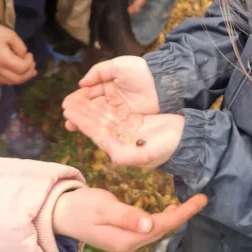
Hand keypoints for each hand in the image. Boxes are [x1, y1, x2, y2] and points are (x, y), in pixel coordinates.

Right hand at [0, 23, 36, 84]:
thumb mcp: (10, 35)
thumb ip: (20, 47)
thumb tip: (23, 56)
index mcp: (4, 61)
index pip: (23, 68)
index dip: (30, 62)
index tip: (30, 54)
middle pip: (18, 79)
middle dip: (29, 73)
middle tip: (34, 67)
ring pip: (10, 82)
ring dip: (21, 78)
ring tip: (29, 73)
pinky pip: (1, 81)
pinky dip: (11, 79)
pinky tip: (15, 75)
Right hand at [52, 186, 205, 251]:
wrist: (59, 215)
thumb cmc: (80, 207)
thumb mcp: (104, 208)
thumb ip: (127, 217)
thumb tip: (150, 226)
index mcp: (126, 240)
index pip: (162, 226)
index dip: (183, 213)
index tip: (200, 200)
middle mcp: (129, 245)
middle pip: (163, 230)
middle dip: (183, 215)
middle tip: (201, 199)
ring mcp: (126, 243)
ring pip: (157, 230)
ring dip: (174, 217)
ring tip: (191, 204)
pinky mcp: (123, 236)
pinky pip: (148, 229)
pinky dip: (162, 219)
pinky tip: (168, 210)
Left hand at [63, 85, 184, 167]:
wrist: (185, 139)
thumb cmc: (166, 149)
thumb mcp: (143, 155)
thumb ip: (121, 153)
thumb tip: (103, 144)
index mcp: (119, 148)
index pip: (96, 133)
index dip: (82, 123)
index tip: (68, 113)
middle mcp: (121, 139)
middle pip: (97, 124)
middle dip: (82, 113)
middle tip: (65, 103)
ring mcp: (128, 129)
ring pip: (104, 116)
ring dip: (90, 107)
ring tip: (75, 98)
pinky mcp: (135, 120)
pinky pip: (115, 110)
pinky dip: (104, 103)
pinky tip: (94, 97)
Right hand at [65, 56, 159, 133]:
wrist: (163, 82)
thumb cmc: (141, 71)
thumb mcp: (118, 66)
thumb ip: (98, 72)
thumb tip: (81, 83)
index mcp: (108, 86)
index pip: (89, 95)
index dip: (78, 100)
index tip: (67, 105)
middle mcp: (112, 101)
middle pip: (91, 108)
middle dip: (78, 112)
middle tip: (66, 116)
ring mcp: (119, 113)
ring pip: (98, 118)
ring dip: (84, 121)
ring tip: (71, 124)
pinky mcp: (127, 123)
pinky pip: (109, 126)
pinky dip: (98, 128)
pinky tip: (87, 130)